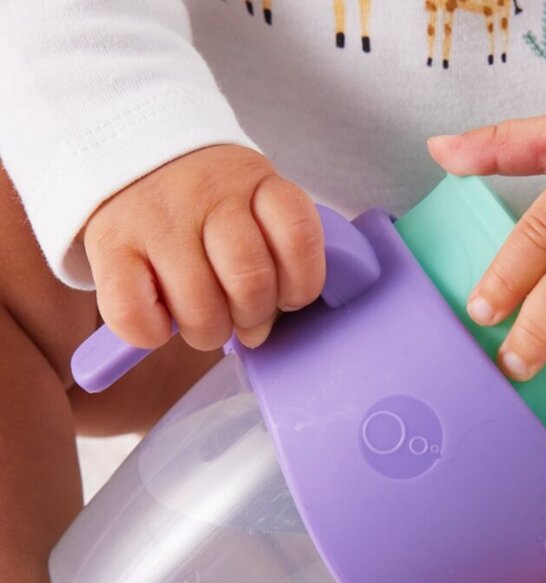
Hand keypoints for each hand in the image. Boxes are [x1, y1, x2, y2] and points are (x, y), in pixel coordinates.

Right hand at [83, 144, 324, 350]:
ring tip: (200, 315)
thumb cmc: (203, 204)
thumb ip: (270, 261)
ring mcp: (155, 220)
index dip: (301, 283)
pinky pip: (134, 316)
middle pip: (250, 280)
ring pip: (200, 309)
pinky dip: (152, 332)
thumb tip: (257, 333)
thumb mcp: (250, 206)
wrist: (124, 150)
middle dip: (252, 315)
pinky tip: (159, 316)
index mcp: (255, 182)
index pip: (298, 236)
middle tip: (238, 312)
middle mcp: (205, 194)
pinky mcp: (108, 246)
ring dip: (207, 330)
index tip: (286, 293)